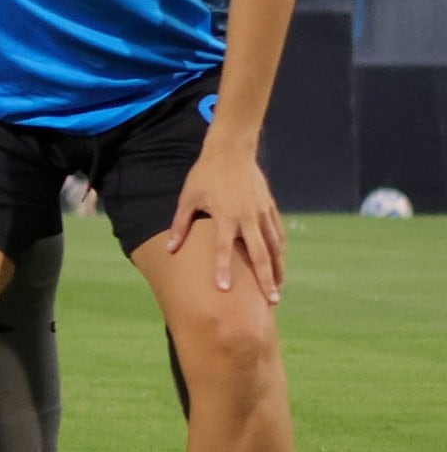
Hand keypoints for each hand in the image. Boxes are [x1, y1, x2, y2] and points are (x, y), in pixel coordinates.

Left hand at [163, 139, 287, 297]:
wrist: (231, 151)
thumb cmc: (204, 175)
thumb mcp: (188, 198)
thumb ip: (180, 225)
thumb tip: (170, 249)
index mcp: (226, 216)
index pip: (223, 249)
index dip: (222, 269)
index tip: (224, 289)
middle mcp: (248, 218)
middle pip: (260, 254)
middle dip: (266, 279)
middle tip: (271, 300)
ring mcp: (263, 213)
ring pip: (274, 247)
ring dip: (277, 268)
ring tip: (277, 289)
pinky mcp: (271, 208)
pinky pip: (278, 234)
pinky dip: (280, 251)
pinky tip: (280, 264)